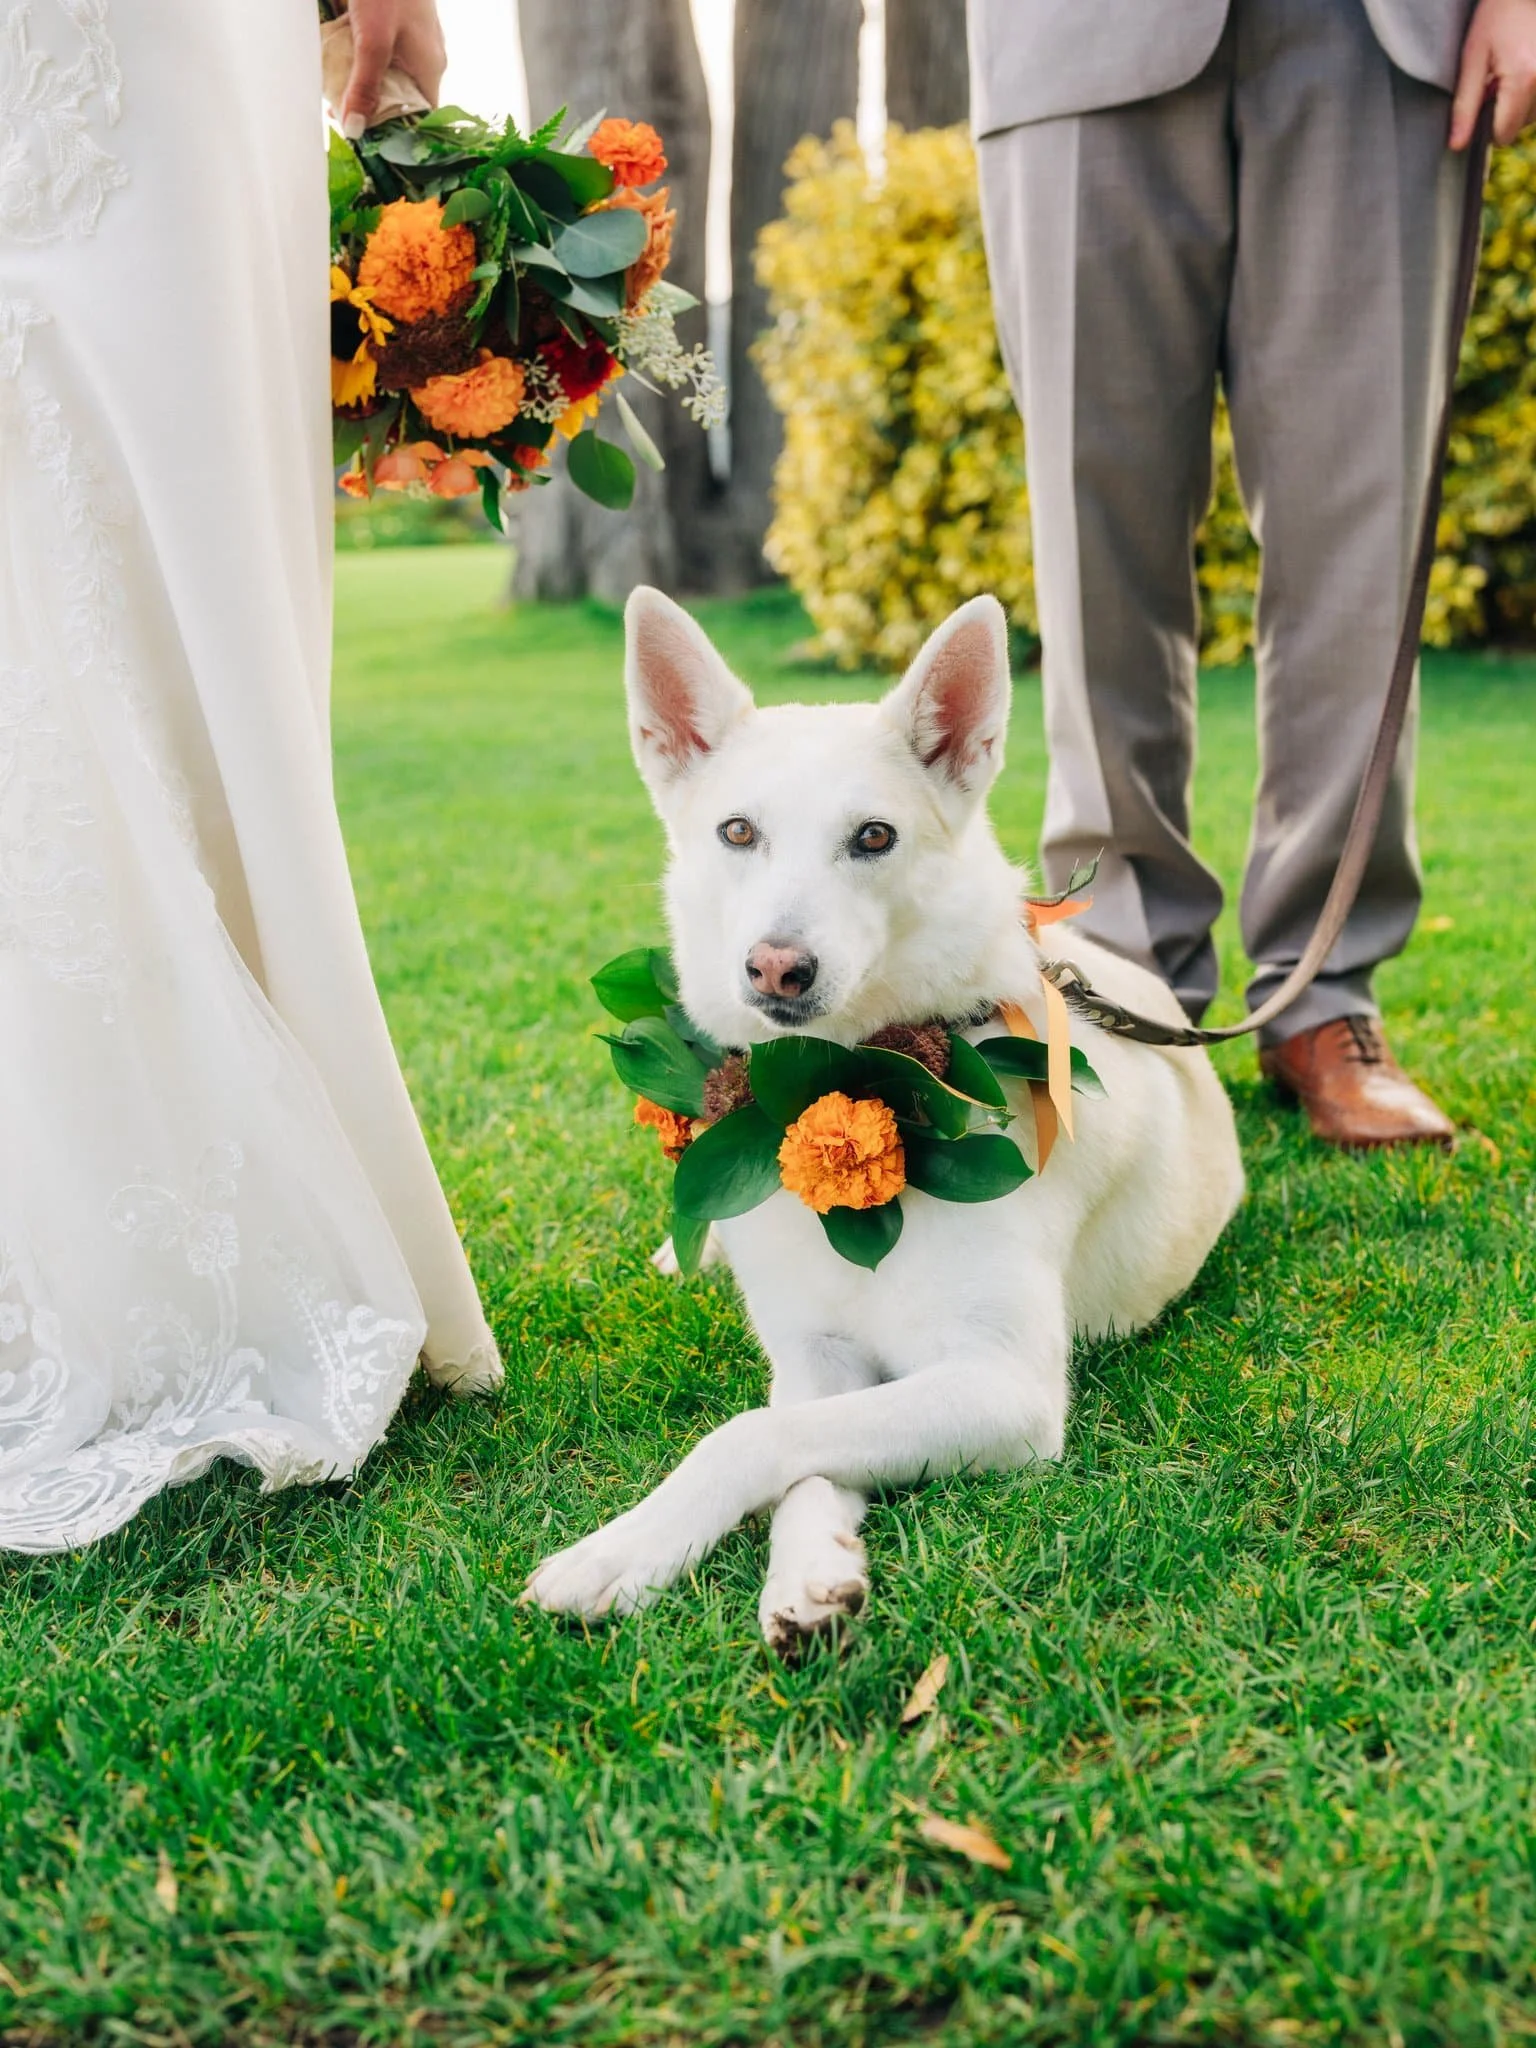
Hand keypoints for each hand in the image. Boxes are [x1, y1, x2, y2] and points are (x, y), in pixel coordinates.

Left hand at [340, 0, 446, 137]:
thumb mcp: (372, 41)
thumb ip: (364, 85)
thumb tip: (354, 130)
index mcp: (430, 68)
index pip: (420, 119)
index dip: (396, 134)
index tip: (367, 141)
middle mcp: (424, 58)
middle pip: (400, 99)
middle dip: (371, 108)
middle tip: (340, 114)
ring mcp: (411, 40)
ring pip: (387, 76)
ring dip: (362, 85)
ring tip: (334, 90)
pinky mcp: (394, 25)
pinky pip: (378, 54)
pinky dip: (359, 60)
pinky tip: (339, 58)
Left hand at [1451, 0, 1535, 146]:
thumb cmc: (1498, 15)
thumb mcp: (1473, 58)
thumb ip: (1464, 105)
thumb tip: (1457, 145)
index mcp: (1524, 79)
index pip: (1504, 133)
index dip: (1487, 127)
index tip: (1482, 105)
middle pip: (1520, 125)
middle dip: (1505, 110)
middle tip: (1497, 79)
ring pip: (1534, 114)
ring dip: (1521, 101)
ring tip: (1513, 70)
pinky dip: (1532, 91)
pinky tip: (1524, 69)